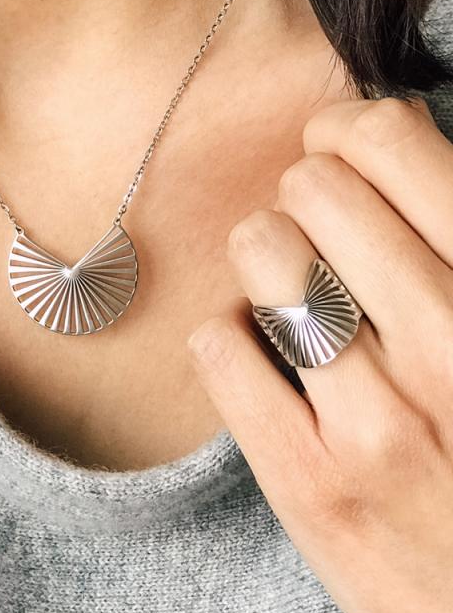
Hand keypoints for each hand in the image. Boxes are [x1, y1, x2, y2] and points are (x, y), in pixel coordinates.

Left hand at [186, 97, 452, 612]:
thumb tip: (387, 134)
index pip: (393, 145)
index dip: (347, 130)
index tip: (337, 149)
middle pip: (313, 188)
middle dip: (304, 195)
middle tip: (316, 228)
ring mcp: (378, 423)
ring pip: (262, 254)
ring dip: (262, 255)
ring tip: (284, 284)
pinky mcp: (309, 482)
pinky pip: (219, 345)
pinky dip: (227, 332)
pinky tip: (257, 350)